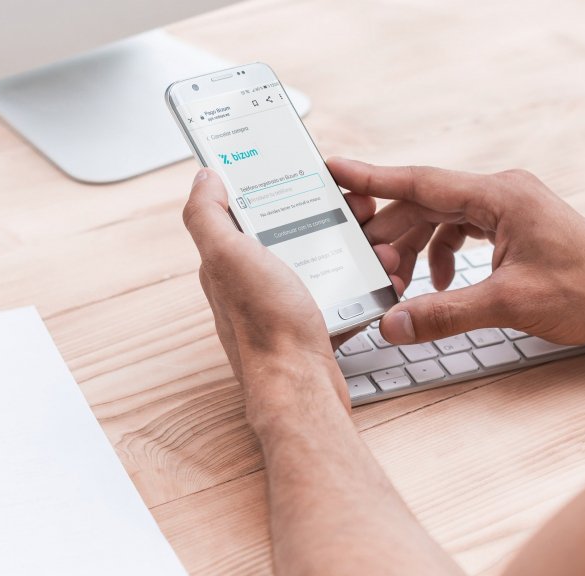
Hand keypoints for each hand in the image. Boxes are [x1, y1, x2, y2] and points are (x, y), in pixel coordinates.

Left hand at [181, 169, 399, 412]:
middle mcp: (252, 284)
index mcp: (228, 262)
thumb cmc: (266, 326)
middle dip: (330, 218)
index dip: (283, 188)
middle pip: (294, 234)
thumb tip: (204, 176)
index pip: (252, 210)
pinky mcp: (311, 329)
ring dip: (353, 251)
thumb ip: (206, 214)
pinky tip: (378, 279)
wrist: (300, 388)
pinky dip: (361, 286)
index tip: (317, 177)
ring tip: (380, 250)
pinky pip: (340, 297)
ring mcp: (282, 308)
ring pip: (322, 264)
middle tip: (361, 213)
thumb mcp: (227, 256)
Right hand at [329, 159, 584, 349]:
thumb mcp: (506, 305)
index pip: (420, 181)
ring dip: (416, 248)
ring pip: (442, 218)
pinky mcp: (516, 225)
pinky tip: (441, 286)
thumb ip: (443, 313)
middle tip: (363, 262)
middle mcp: (502, 191)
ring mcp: (510, 207)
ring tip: (401, 282)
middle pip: (426, 202)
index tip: (334, 170)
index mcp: (499, 195)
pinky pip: (464, 230)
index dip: (372, 178)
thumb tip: (395, 323)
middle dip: (391, 233)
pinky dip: (443, 254)